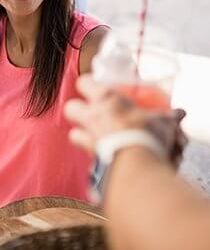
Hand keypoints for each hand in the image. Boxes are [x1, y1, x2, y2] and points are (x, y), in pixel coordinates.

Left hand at [64, 75, 186, 164]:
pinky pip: (87, 157)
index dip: (88, 84)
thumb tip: (178, 115)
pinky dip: (95, 158)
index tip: (94, 85)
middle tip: (90, 112)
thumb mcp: (162, 122)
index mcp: (107, 100)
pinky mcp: (90, 160)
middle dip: (77, 110)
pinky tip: (106, 159)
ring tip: (94, 138)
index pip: (85, 82)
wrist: (137, 167)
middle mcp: (93, 117)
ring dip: (82, 135)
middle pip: (71, 107)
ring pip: (73, 134)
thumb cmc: (147, 137)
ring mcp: (89, 139)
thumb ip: (167, 118)